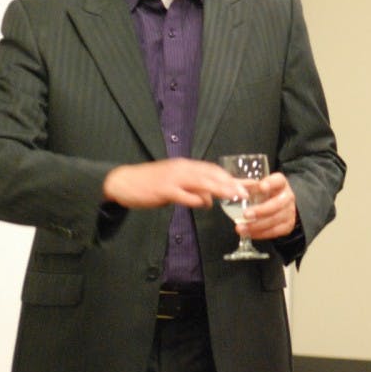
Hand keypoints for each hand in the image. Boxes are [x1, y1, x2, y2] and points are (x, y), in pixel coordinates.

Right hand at [103, 158, 246, 208]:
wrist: (123, 181)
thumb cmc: (149, 183)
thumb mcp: (174, 184)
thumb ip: (192, 190)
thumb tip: (209, 200)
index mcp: (186, 166)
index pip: (213, 170)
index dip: (231, 177)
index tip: (246, 183)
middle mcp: (182, 169)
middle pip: (212, 175)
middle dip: (231, 183)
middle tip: (246, 191)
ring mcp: (173, 179)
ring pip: (201, 182)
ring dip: (219, 189)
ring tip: (233, 196)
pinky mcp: (163, 189)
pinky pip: (183, 194)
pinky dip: (195, 200)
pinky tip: (204, 205)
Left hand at [236, 172, 297, 239]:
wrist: (271, 209)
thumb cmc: (259, 196)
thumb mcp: (249, 188)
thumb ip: (239, 186)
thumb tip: (236, 191)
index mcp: (279, 183)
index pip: (278, 180)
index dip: (271, 183)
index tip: (261, 187)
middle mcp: (287, 196)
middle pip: (278, 203)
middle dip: (261, 210)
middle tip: (246, 214)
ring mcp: (289, 211)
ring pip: (275, 219)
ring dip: (257, 225)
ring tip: (241, 227)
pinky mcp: (288, 225)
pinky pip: (275, 231)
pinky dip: (260, 233)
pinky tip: (249, 232)